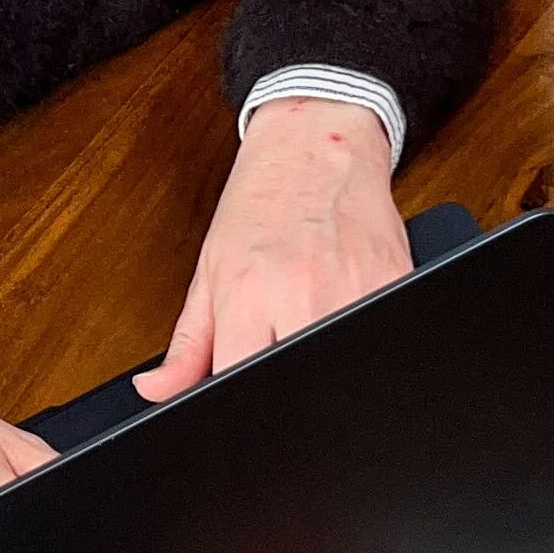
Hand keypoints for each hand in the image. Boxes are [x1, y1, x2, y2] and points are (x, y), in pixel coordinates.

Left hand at [136, 94, 408, 403]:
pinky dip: (364, 342)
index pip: (239, 382)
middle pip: (296, 384)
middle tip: (280, 372)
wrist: (315, 143)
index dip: (239, 409)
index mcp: (249, 294)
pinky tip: (348, 325)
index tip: (241, 410)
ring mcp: (356, 290)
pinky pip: (381, 336)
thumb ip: (187, 344)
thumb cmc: (260, 202)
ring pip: (342, 367)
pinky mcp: (397, 281)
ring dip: (326, 368)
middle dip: (287, 398)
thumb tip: (156, 392)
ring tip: (311, 340)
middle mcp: (303, 295)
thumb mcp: (209, 270)